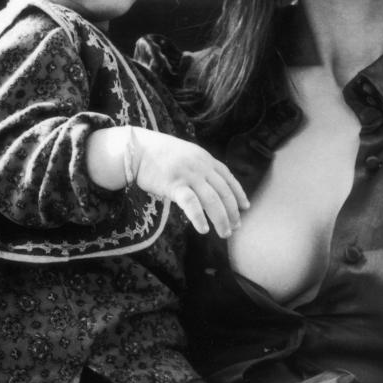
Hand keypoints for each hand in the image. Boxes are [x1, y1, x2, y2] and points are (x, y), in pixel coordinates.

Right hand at [133, 131, 249, 237]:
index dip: (238, 194)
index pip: (228, 178)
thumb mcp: (188, 155)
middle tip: (235, 227)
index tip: (245, 207)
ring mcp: (189, 175)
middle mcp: (202, 167)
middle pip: (224, 192)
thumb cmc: (160, 154)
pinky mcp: (174, 185)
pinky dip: (199, 218)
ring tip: (224, 233)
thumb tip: (211, 188)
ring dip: (221, 219)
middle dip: (233, 212)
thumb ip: (201, 168)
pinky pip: (191, 204)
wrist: (137, 149)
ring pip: (212, 200)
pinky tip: (204, 229)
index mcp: (206, 159)